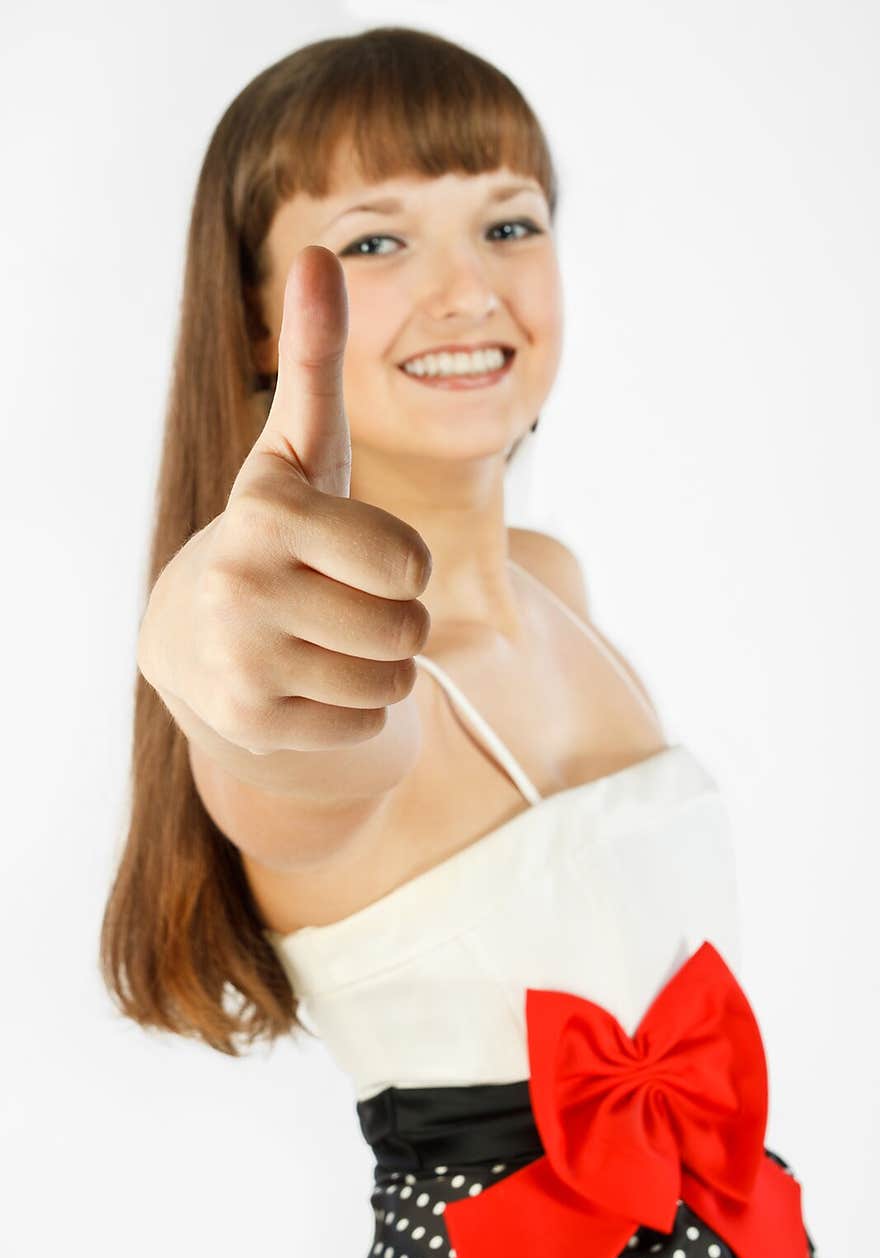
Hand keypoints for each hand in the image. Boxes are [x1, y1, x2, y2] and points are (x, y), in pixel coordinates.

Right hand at [139, 244, 431, 754]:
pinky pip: (368, 725)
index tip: (356, 553)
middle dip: (396, 620)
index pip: (409, 562)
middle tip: (343, 605)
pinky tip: (304, 684)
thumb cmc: (280, 533)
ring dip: (378, 667)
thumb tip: (321, 248)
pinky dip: (352, 711)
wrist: (198, 637)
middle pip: (408, 628)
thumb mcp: (301, 451)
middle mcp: (243, 584)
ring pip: (392, 681)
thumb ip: (314, 360)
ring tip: (324, 642)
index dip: (402, 562)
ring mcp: (243, 660)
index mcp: (266, 510)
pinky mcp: (252, 723)